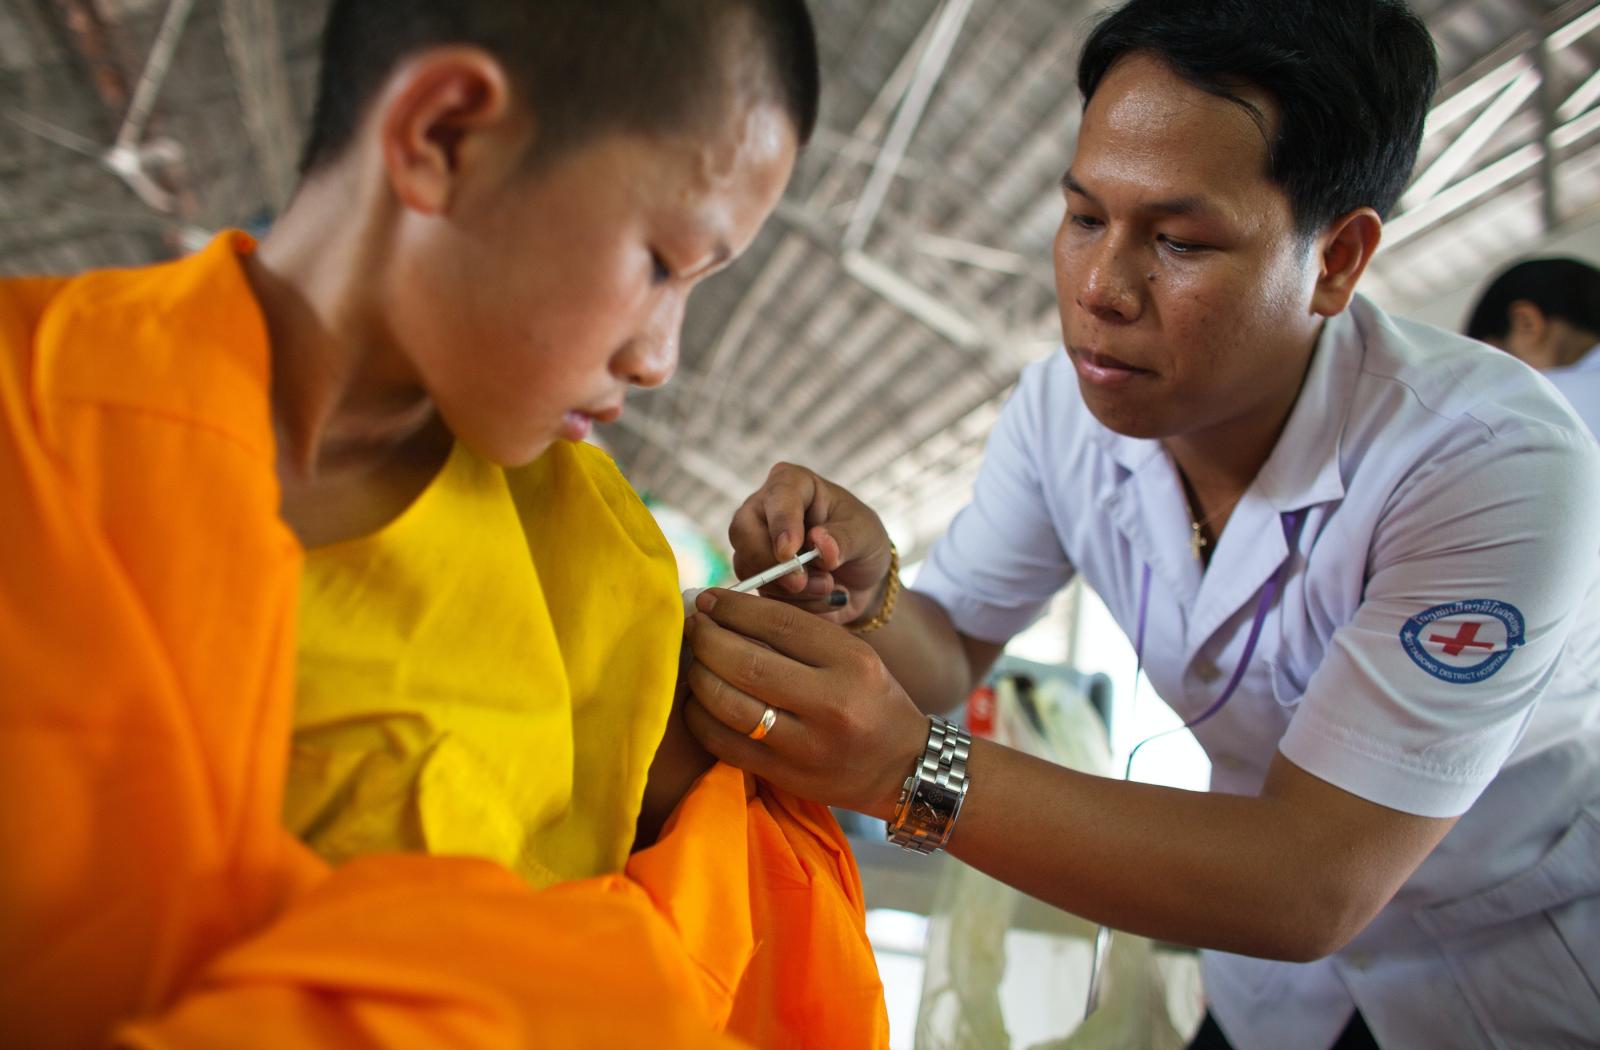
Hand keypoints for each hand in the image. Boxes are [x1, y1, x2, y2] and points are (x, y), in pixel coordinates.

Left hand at [682, 588, 928, 818]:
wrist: (902, 765)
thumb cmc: (870, 699)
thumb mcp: (852, 656)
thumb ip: (798, 634)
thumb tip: (726, 610)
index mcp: (851, 662)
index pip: (778, 623)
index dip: (733, 607)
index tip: (708, 599)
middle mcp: (831, 703)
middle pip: (747, 663)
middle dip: (707, 639)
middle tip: (693, 627)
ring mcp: (807, 746)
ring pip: (729, 705)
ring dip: (699, 677)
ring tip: (694, 661)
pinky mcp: (787, 776)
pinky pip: (725, 743)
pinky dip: (700, 717)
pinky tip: (698, 701)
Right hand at [729, 463, 892, 624]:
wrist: (861, 582)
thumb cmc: (863, 543)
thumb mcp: (866, 536)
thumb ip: (844, 539)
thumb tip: (820, 543)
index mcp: (793, 484)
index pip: (777, 497)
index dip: (781, 524)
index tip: (789, 553)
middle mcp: (765, 509)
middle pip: (743, 531)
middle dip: (772, 564)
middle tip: (801, 584)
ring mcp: (755, 543)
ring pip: (749, 568)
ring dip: (789, 589)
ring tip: (829, 587)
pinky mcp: (755, 576)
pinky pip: (759, 594)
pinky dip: (792, 604)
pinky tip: (820, 598)